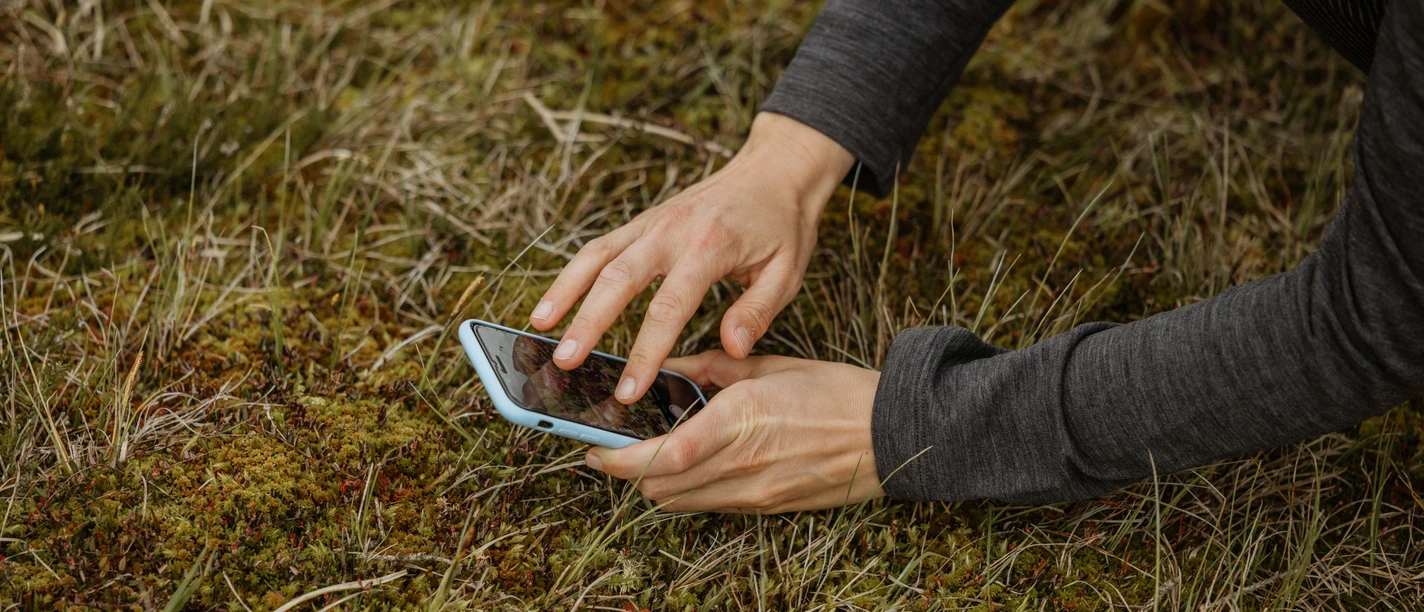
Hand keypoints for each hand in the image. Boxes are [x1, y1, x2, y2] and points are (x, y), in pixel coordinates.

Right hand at [530, 113, 854, 404]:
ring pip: (596, 258)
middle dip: (587, 324)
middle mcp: (671, 230)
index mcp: (709, 247)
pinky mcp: (642, 221)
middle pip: (617, 280)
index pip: (668, 307)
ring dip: (564, 294)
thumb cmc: (782, 225)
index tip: (629, 390)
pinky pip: (599, 247)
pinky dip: (571, 274)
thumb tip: (730, 350)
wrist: (774, 169)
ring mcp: (651, 222)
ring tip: (538, 331)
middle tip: (565, 364)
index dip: (645, 352)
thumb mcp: (787, 272)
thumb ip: (758, 312)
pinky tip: (553, 304)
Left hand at [583, 351, 883, 513]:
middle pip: (659, 488)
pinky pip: (708, 505)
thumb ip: (710, 368)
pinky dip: (685, 490)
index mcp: (741, 420)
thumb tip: (667, 368)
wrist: (889, 435)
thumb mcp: (767, 367)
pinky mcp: (765, 507)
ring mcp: (754, 493)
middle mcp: (742, 465)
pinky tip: (685, 466)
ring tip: (641, 457)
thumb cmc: (834, 393)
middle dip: (625, 473)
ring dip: (651, 484)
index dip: (619, 460)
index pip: (664, 455)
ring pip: (678, 502)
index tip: (592, 448)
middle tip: (607, 450)